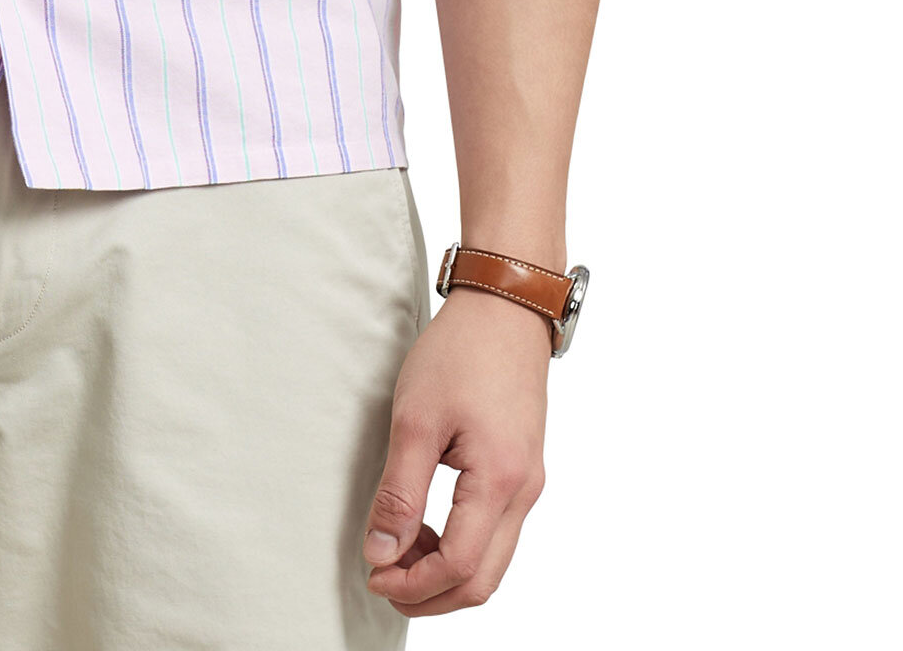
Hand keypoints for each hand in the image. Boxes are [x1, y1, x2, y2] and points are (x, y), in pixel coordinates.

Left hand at [363, 286, 550, 614]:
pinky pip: (496, 531)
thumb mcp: (416, 419)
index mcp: (500, 480)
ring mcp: (528, 482)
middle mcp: (525, 491)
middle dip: (431, 593)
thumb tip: (381, 552)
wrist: (504, 308)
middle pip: (483, 580)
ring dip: (445, 571)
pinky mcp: (522, 470)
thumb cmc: (461, 352)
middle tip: (383, 579)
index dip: (414, 583)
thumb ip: (400, 492)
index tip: (374, 575)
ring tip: (398, 550)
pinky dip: (461, 545)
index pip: (460, 566)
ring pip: (492, 560)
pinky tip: (426, 526)